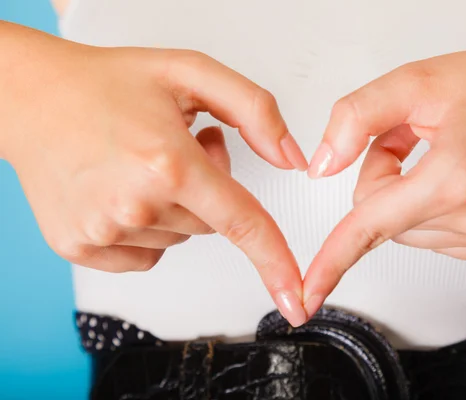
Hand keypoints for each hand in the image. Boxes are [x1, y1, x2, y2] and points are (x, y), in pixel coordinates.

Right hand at [0, 23, 307, 325]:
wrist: (31, 98)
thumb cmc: (106, 83)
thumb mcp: (190, 72)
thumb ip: (254, 111)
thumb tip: (290, 159)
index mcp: (168, 163)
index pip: (241, 223)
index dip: (275, 262)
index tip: (295, 298)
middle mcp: (134, 204)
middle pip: (210, 224)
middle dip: (206, 190)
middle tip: (172, 148)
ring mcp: (103, 232)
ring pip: (179, 237)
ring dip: (173, 206)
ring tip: (141, 163)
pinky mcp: (79, 248)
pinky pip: (146, 254)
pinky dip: (146, 228)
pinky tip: (121, 191)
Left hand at [303, 31, 465, 316]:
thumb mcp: (414, 82)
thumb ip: (356, 119)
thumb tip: (322, 166)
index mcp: (454, 176)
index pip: (372, 225)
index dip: (333, 260)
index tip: (308, 295)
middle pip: (382, 220)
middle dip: (382, 181)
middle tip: (411, 141)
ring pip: (405, 231)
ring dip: (407, 195)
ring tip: (440, 156)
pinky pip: (436, 238)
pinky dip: (432, 209)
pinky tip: (457, 177)